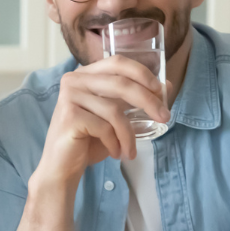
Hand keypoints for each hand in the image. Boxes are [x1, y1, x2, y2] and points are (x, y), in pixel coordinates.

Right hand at [38, 56, 169, 183]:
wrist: (62, 167)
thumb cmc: (88, 141)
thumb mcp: (115, 116)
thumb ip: (134, 99)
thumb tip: (167, 85)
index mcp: (85, 75)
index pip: (117, 62)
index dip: (142, 73)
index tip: (161, 90)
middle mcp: (74, 80)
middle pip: (121, 84)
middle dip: (148, 101)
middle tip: (164, 117)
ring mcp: (69, 97)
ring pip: (114, 111)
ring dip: (129, 134)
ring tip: (130, 151)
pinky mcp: (69, 117)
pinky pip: (105, 128)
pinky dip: (115, 143)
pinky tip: (115, 153)